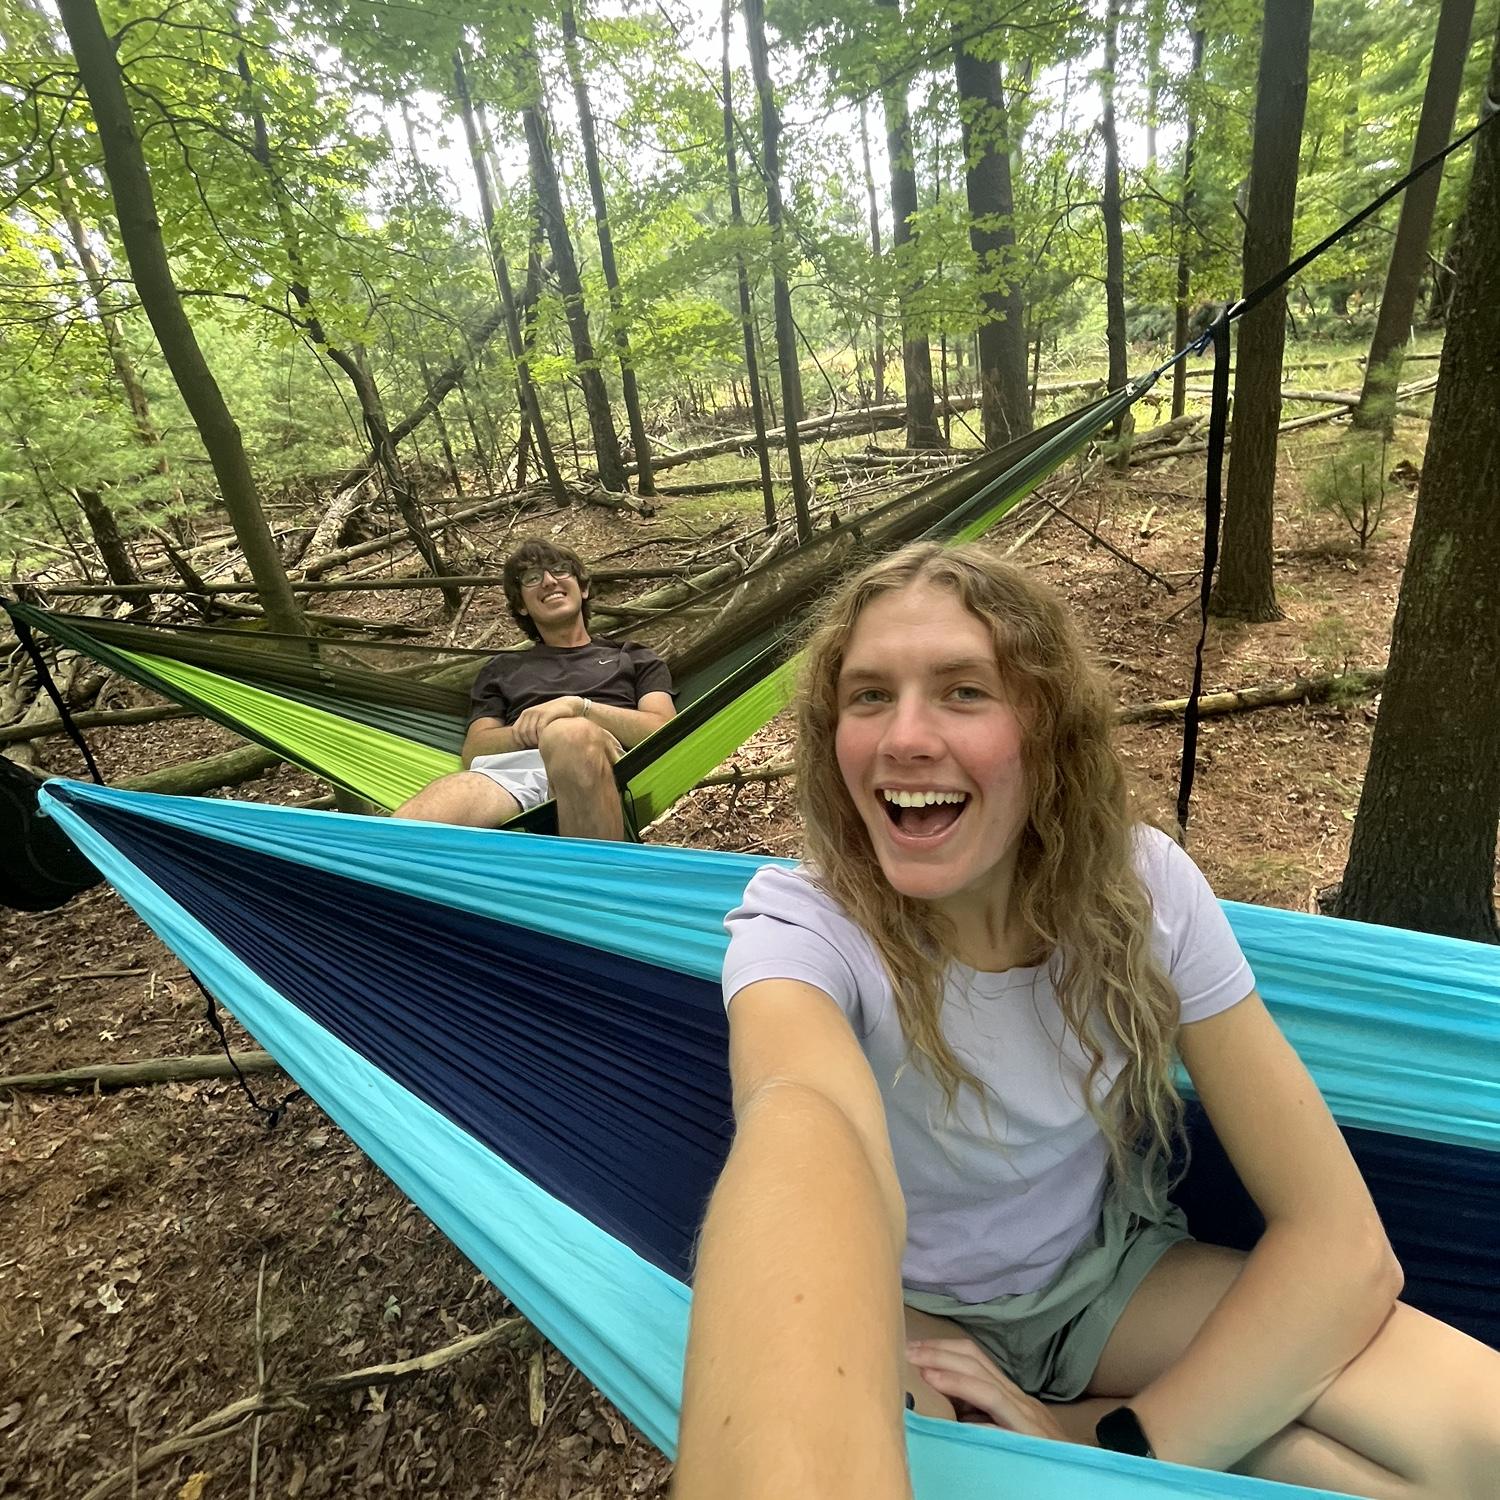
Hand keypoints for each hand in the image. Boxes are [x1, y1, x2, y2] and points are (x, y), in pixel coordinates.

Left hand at [510, 697, 584, 747]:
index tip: (529, 746)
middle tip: (539, 745)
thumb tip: (524, 745)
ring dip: (536, 741)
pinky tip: (548, 738)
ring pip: (530, 732)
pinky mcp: (546, 713)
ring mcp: (537, 712)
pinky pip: (540, 729)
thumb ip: (532, 729)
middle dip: (530, 743)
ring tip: (544, 742)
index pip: (516, 732)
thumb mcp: (540, 720)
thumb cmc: (556, 717)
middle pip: (523, 734)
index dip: (521, 742)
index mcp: (525, 714)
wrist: (570, 705)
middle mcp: (529, 712)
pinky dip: (542, 736)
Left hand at [906, 1338, 1071, 1441]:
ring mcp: (1024, 1413)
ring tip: (921, 1367)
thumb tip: (937, 1401)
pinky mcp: (1029, 1432)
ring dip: (949, 1370)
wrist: (1080, 1476)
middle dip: (939, 1351)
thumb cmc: (1035, 1455)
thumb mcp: (1000, 1430)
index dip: (942, 1348)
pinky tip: (947, 1395)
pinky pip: (998, 1408)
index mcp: (1008, 1394)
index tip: (913, 1349)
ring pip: (984, 1380)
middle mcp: (1017, 1397)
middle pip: (975, 1360)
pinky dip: (970, 1395)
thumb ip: (974, 1413)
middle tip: (907, 1350)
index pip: (974, 1358)